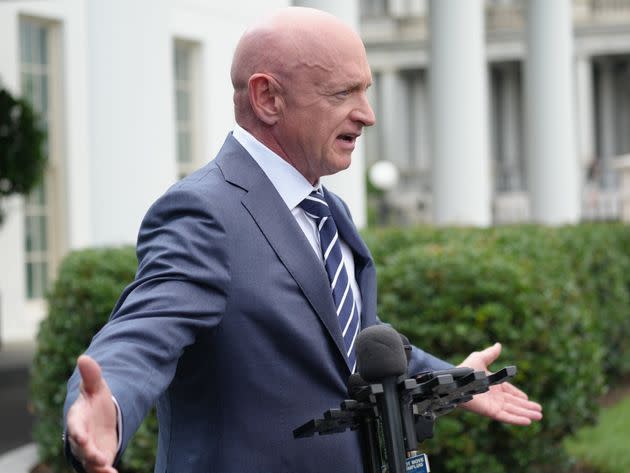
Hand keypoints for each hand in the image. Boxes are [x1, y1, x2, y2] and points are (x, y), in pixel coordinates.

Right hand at [66, 355, 118, 472]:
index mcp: (78, 418)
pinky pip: (99, 469)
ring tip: (107, 469)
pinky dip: (105, 472)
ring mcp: (88, 449)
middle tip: (97, 457)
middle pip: (81, 447)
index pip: (75, 426)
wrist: (100, 416)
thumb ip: (91, 375)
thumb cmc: (95, 401)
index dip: (77, 432)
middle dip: (88, 452)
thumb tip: (84, 357)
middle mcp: (80, 436)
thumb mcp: (96, 387)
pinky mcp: (98, 458)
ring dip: (97, 466)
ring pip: (89, 462)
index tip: (81, 437)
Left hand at [458, 343, 542, 424]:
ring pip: (513, 411)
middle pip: (514, 403)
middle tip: (540, 412)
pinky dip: (517, 419)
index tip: (528, 399)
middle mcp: (494, 396)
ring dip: (526, 414)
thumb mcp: (480, 359)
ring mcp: (493, 405)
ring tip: (539, 417)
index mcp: (493, 384)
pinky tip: (528, 422)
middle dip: (527, 407)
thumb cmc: (465, 370)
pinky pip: (506, 417)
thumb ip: (490, 354)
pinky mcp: (491, 412)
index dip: (519, 396)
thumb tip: (498, 344)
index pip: (509, 392)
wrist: (455, 381)